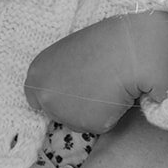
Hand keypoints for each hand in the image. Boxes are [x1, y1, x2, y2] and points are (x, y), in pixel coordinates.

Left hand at [24, 11, 167, 131]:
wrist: (131, 48)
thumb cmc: (106, 42)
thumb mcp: (70, 52)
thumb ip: (61, 72)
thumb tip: (67, 87)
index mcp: (37, 73)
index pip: (36, 97)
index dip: (55, 95)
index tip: (68, 92)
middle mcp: (46, 96)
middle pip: (57, 113)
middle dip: (74, 106)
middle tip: (95, 86)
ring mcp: (65, 114)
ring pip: (79, 121)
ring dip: (93, 111)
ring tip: (108, 87)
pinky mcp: (88, 125)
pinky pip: (100, 125)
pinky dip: (111, 115)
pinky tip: (118, 97)